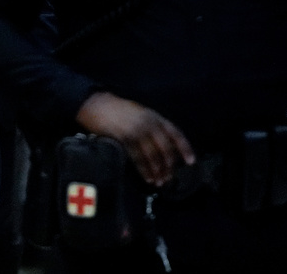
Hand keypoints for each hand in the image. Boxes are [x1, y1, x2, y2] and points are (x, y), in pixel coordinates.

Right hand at [75, 91, 194, 185]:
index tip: (191, 161)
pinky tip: (147, 178)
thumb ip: (151, 125)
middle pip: (165, 147)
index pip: (175, 133)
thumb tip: (163, 145)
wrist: (96, 104)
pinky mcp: (125, 137)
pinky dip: (144, 170)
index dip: (184, 148)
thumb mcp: (139, 112)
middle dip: (169, 165)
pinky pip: (138, 157)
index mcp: (154, 116)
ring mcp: (137, 130)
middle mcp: (149, 123)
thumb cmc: (117, 109)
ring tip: (160, 181)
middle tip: (170, 178)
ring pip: (153, 155)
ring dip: (158, 170)